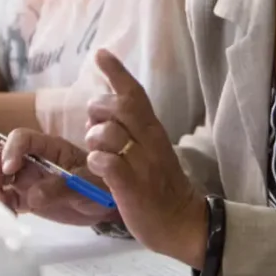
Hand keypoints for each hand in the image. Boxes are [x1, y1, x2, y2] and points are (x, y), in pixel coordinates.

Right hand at [0, 130, 118, 227]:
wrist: (106, 206)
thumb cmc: (100, 185)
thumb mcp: (87, 184)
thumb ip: (61, 187)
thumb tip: (32, 195)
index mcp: (50, 148)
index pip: (23, 138)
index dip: (12, 149)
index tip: (9, 168)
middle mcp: (35, 160)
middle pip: (4, 154)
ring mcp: (29, 179)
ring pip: (1, 176)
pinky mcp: (27, 199)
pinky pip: (7, 198)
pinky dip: (2, 205)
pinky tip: (7, 214)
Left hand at [83, 50, 206, 265]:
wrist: (182, 222)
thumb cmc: (161, 185)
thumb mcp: (151, 149)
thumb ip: (133, 129)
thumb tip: (104, 112)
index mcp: (154, 130)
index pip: (136, 94)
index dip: (117, 72)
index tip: (100, 53)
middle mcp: (149, 142)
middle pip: (120, 107)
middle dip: (98, 109)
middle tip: (93, 126)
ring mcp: (142, 164)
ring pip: (109, 134)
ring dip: (94, 139)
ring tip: (95, 152)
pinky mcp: (132, 188)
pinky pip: (108, 164)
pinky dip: (97, 161)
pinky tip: (96, 166)